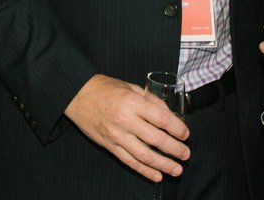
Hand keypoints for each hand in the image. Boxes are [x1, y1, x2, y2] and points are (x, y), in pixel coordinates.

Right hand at [64, 74, 189, 182]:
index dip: (177, 128)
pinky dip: (144, 171)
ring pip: (144, 156)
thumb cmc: (105, 88)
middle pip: (156, 140)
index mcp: (132, 103)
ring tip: (176, 170)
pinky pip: (130, 162)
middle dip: (175, 149)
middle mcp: (125, 121)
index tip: (185, 134)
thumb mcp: (130, 86)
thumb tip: (169, 114)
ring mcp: (117, 136)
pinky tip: (157, 176)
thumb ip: (151, 100)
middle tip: (186, 154)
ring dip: (163, 165)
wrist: (77, 96)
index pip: (161, 118)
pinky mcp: (110, 146)